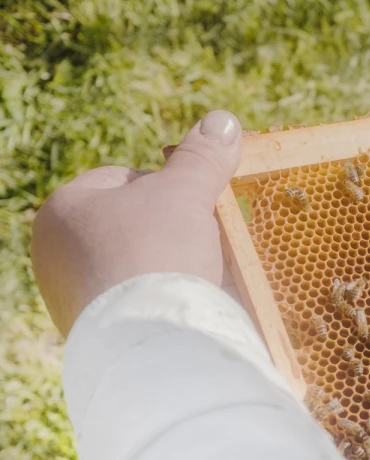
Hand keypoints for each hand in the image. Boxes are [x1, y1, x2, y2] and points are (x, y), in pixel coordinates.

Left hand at [32, 110, 242, 334]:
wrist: (152, 339)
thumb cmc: (158, 252)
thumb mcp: (186, 193)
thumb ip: (203, 157)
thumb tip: (223, 120)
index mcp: (63, 208)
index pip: (126, 180)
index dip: (172, 191)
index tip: (200, 210)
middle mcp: (56, 253)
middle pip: (134, 227)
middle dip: (175, 235)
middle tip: (208, 246)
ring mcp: (72, 297)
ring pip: (138, 268)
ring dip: (173, 270)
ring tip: (203, 280)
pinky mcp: (95, 334)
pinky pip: (139, 305)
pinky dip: (166, 303)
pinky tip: (191, 308)